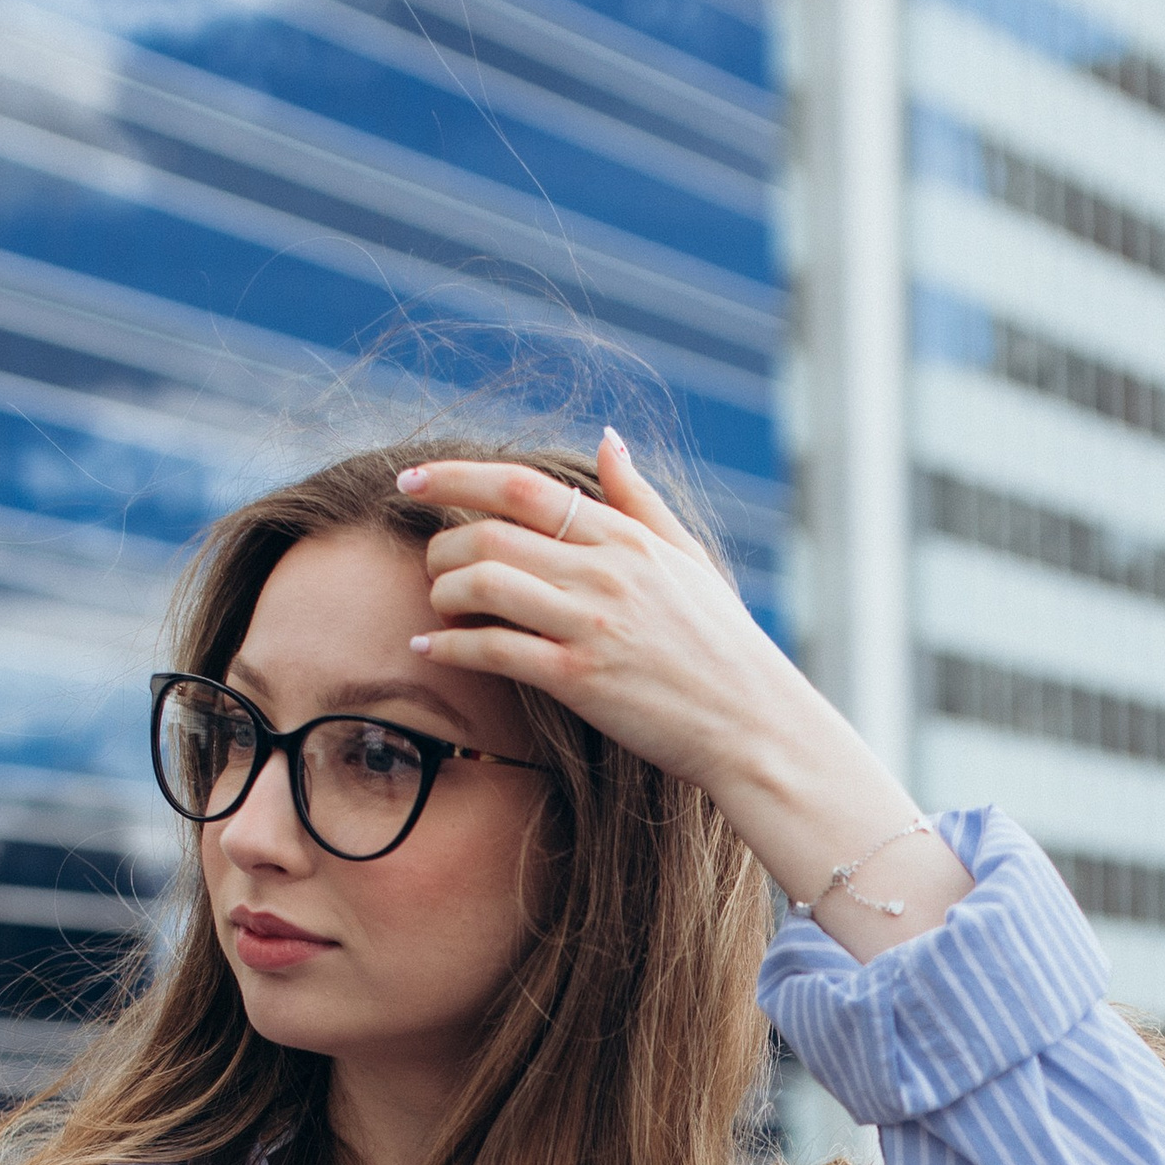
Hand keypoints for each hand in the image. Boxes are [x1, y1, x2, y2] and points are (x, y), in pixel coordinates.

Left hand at [405, 432, 840, 803]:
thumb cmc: (723, 646)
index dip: (456, 476)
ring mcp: (590, 625)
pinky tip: (430, 647)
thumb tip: (607, 440)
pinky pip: (493, 649)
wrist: (753, 724)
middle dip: (440, 543)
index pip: (523, 487)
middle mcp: (605, 572)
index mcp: (626, 537)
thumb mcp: (689, 559)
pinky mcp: (579, 679)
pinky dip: (450, 645)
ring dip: (442, 591)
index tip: (411, 478)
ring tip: (437, 604)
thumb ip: (641, 500)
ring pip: (483, 584)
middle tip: (428, 561)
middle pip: (490, 533)